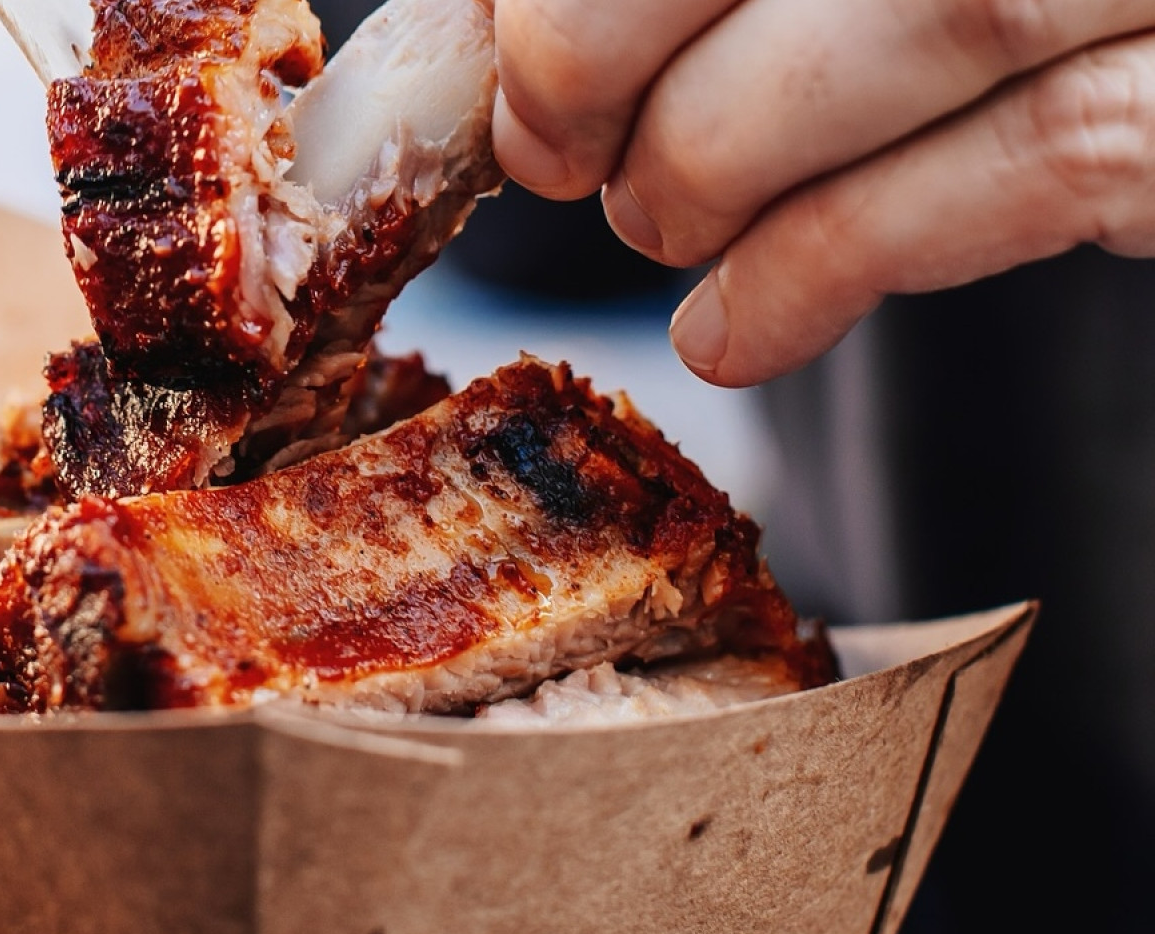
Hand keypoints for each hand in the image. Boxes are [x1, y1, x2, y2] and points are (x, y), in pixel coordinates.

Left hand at [492, 0, 1154, 385]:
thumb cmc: (980, 7)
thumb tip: (480, 18)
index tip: (511, 62)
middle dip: (601, 49)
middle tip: (557, 152)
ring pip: (924, 12)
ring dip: (715, 159)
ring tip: (659, 227)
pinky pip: (1026, 163)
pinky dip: (826, 265)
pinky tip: (733, 328)